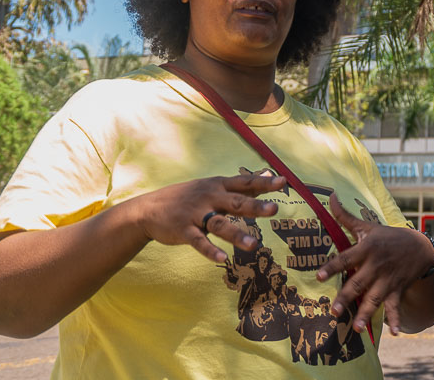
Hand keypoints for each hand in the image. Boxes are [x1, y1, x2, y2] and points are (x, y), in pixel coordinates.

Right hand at [131, 173, 285, 262]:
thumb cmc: (188, 197)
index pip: (244, 183)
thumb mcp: (212, 185)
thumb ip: (241, 184)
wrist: (149, 209)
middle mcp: (209, 197)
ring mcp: (195, 214)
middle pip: (236, 202)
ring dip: (237, 234)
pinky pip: (198, 241)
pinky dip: (209, 250)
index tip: (283, 182)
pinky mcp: (183, 230)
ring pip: (219, 224)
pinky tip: (221, 259)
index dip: (263, 183)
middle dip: (255, 207)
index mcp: (218, 185)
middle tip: (274, 210)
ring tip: (254, 245)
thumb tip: (268, 175)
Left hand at [315, 193, 433, 335]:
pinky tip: (394, 333)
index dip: (333, 267)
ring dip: (366, 313)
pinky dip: (396, 319)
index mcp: (366, 249)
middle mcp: (376, 265)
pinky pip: (396, 306)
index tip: (320, 276)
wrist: (418, 247)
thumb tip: (330, 197)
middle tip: (333, 311)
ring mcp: (387, 280)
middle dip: (347, 297)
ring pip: (375, 298)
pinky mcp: (397, 289)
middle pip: (359, 282)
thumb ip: (345, 216)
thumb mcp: (367, 225)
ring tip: (356, 328)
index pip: (346, 258)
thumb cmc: (387, 236)